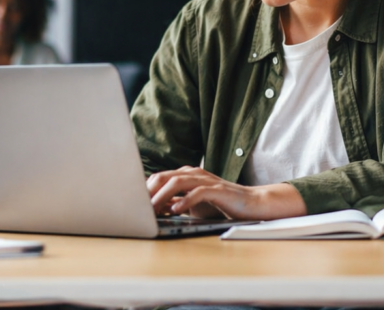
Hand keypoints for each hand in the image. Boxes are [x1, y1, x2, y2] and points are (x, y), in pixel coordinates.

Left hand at [146, 166, 306, 220]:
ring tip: (153, 209)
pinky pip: (198, 192)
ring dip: (163, 196)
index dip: (145, 190)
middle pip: (165, 176)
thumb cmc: (220, 205)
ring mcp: (207, 180)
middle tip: (138, 207)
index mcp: (186, 174)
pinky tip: (177, 210)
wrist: (251, 204)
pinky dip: (185, 201)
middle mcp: (194, 173)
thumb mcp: (192, 204)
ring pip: (178, 182)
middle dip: (149, 192)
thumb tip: (151, 208)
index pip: (159, 177)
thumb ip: (174, 202)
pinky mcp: (218, 190)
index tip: (133, 203)